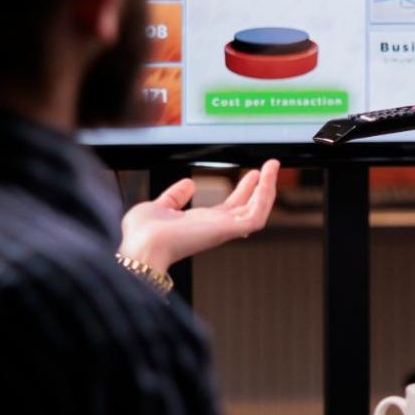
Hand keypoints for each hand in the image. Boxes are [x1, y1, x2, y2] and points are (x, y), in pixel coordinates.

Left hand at [119, 160, 278, 274]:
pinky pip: (256, 215)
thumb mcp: (158, 207)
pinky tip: (266, 178)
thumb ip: (174, 197)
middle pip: (247, 208)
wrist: (141, 247)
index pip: (229, 208)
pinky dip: (265, 196)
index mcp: (199, 224)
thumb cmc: (142, 235)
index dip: (243, 191)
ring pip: (257, 211)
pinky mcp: (228, 231)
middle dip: (261, 187)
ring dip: (267, 188)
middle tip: (270, 167)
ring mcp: (223, 230)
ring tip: (272, 166)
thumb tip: (188, 184)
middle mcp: (215, 227)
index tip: (251, 175)